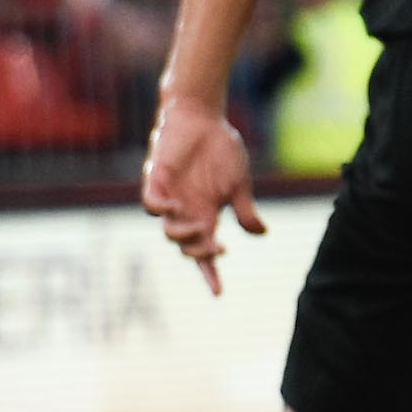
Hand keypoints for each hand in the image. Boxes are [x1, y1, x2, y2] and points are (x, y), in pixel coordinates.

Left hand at [143, 91, 265, 294]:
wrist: (202, 118)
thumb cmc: (221, 149)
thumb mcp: (239, 185)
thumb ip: (246, 210)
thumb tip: (261, 234)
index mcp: (206, 215)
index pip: (205, 252)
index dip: (209, 273)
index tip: (218, 293)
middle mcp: (185, 211)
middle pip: (185, 246)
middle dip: (200, 253)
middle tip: (217, 247)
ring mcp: (170, 196)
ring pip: (167, 230)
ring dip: (183, 235)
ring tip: (201, 227)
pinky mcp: (156, 178)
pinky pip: (150, 204)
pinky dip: (160, 209)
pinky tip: (174, 208)